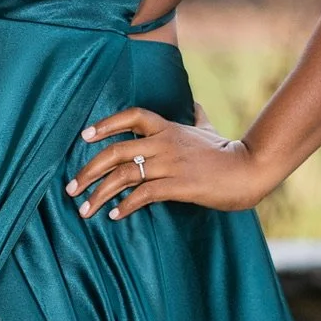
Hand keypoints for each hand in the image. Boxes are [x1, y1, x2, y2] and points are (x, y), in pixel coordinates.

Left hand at [65, 103, 274, 220]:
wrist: (249, 169)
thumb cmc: (228, 151)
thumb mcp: (209, 128)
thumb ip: (198, 116)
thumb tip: (196, 105)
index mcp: (168, 127)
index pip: (131, 116)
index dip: (106, 124)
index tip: (85, 136)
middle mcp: (164, 142)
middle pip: (115, 151)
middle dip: (88, 170)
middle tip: (71, 187)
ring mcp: (170, 164)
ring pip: (123, 176)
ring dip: (99, 194)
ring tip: (84, 209)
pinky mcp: (178, 185)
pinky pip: (142, 195)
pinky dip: (125, 206)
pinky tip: (114, 215)